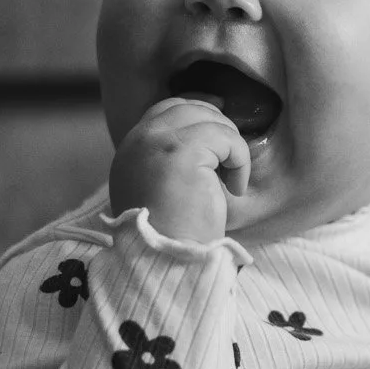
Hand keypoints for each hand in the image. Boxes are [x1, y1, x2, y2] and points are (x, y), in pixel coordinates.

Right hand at [109, 97, 249, 243]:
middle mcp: (138, 141)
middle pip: (187, 107)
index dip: (198, 112)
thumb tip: (206, 136)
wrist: (165, 261)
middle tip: (232, 158)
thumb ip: (169, 162)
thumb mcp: (161, 191)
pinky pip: (226, 137)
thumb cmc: (172, 236)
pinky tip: (235, 188)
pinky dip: (239, 160)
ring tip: (231, 181)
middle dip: (217, 125)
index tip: (222, 127)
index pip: (166, 110)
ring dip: (230, 147)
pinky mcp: (183, 150)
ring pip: (209, 119)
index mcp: (130, 151)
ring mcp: (157, 141)